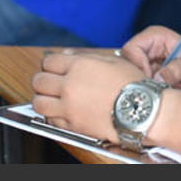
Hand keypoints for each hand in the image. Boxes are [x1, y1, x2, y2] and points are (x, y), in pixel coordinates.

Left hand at [31, 51, 145, 143]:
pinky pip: (50, 119)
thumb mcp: (112, 61)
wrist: (141, 110)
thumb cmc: (132, 85)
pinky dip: (52, 114)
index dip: (49, 63)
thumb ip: (86, 57)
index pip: (48, 62)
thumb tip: (67, 55)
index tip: (52, 67)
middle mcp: (70, 86)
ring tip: (51, 97)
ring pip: (39, 102)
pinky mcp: (72, 124)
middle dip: (42, 79)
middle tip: (49, 81)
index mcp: (79, 66)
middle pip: (39, 81)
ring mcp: (69, 107)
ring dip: (42, 98)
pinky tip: (61, 110)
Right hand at [121, 25, 180, 88]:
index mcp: (155, 36)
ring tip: (156, 89)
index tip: (150, 77)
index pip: (131, 49)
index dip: (138, 65)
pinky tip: (155, 91)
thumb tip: (159, 78)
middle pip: (125, 63)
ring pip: (128, 74)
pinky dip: (143, 89)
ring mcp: (145, 60)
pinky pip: (135, 82)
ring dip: (140, 84)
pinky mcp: (146, 73)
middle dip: (136, 77)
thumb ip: (178, 70)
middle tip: (151, 87)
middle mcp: (146, 47)